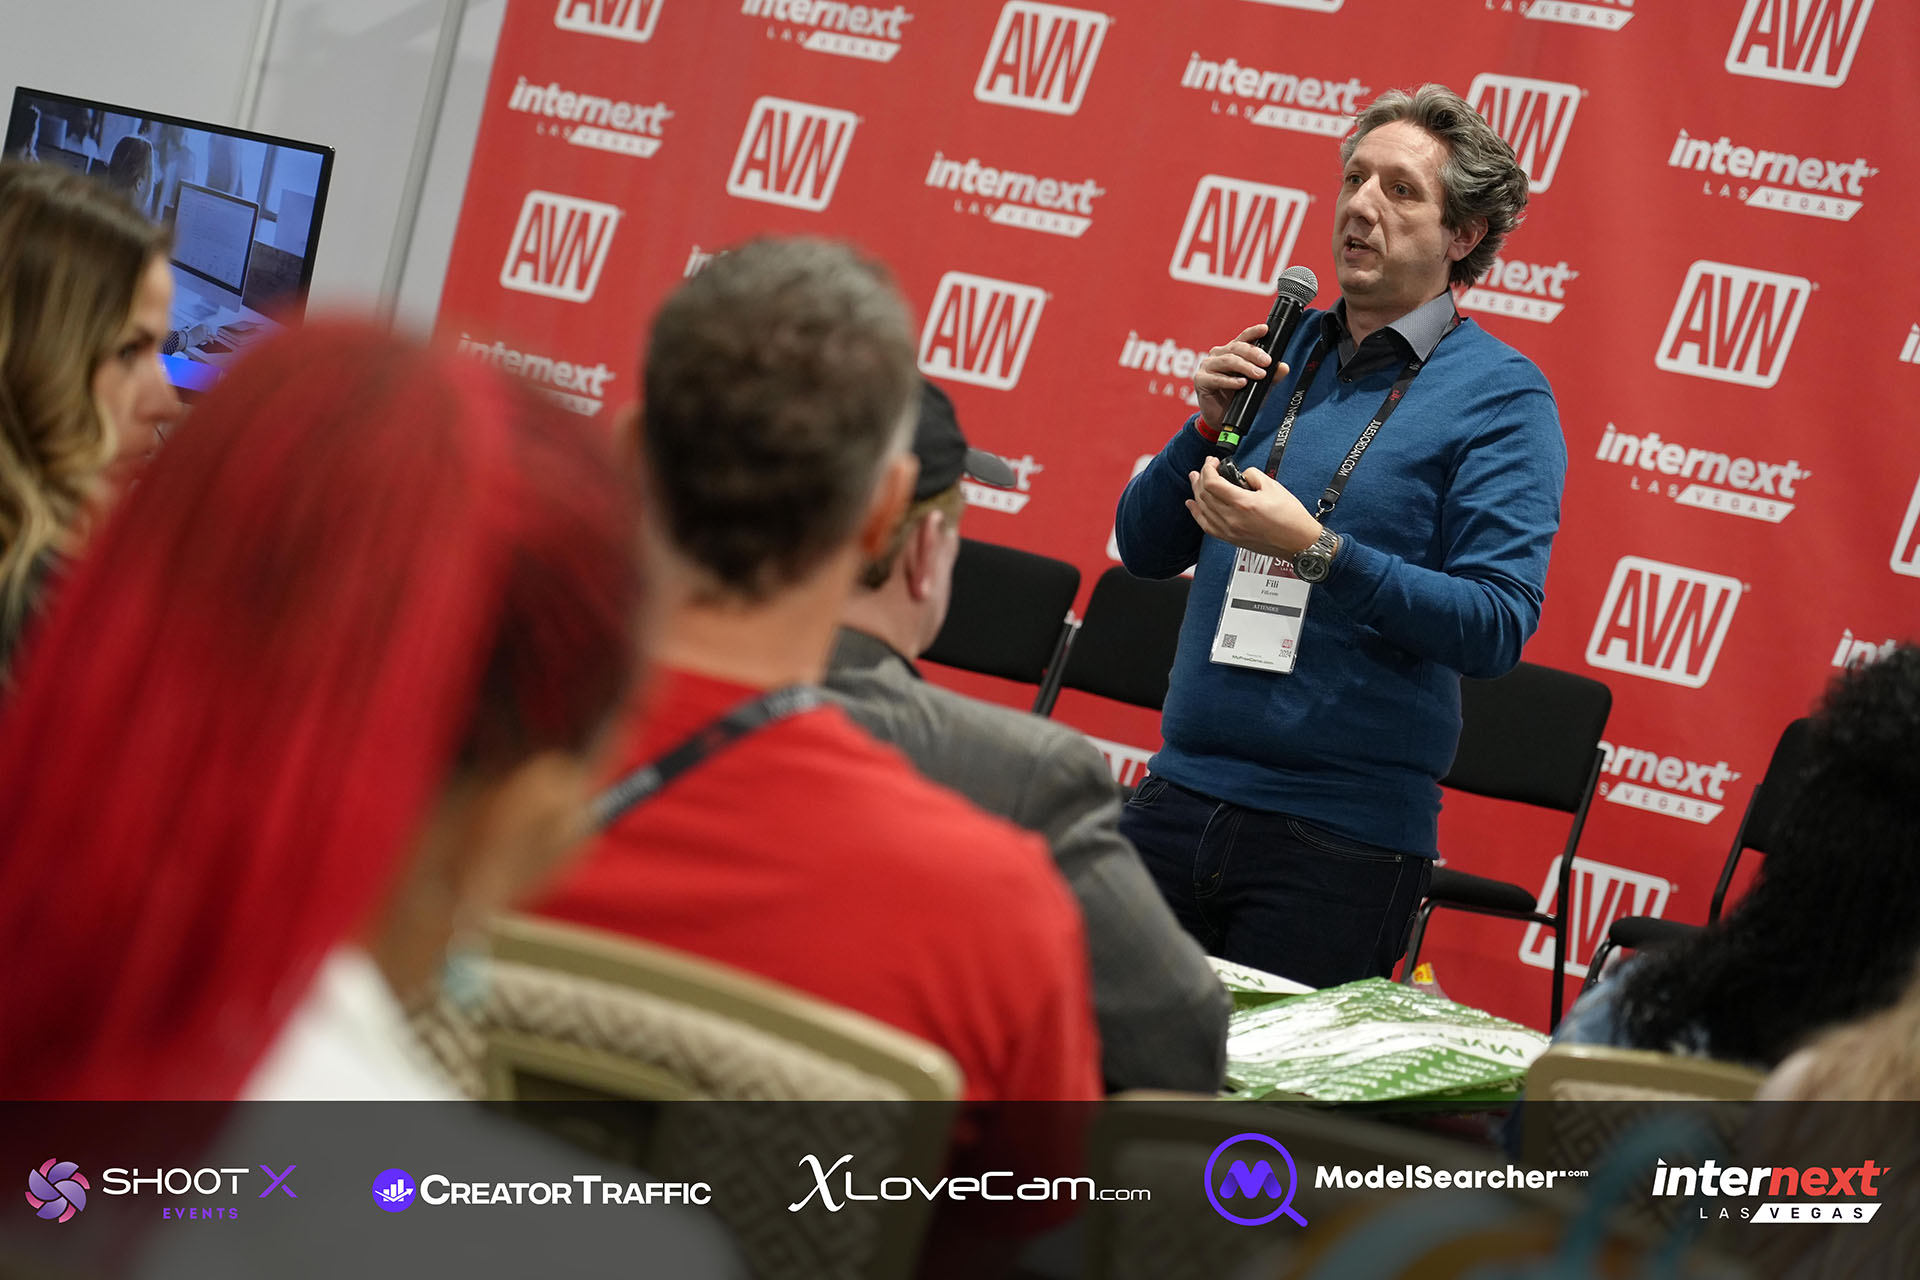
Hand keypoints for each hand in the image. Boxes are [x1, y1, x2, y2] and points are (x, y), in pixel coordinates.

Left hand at [1185, 456, 1321, 558]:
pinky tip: (1192, 505)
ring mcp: (1229, 531)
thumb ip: (1252, 476)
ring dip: (1196, 493)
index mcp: (1243, 503)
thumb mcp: (1273, 486)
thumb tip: (1241, 475)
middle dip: (1201, 478)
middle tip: (1203, 468)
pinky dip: (1196, 513)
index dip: (1208, 469)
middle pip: (1204, 495)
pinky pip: (1206, 525)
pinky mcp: (1230, 539)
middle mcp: (1232, 518)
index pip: (1212, 483)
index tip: (1212, 461)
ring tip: (1195, 480)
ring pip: (1203, 509)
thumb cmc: (1290, 517)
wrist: (1298, 542)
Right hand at [1194, 324, 1289, 432]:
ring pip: (1227, 360)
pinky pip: (1216, 378)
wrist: (1223, 420)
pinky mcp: (1201, 380)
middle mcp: (1219, 355)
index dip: (1254, 332)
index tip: (1265, 330)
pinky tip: (1242, 384)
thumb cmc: (1240, 399)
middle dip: (1253, 353)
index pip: (1243, 338)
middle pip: (1236, 347)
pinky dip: (1230, 381)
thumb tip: (1284, 367)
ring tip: (1259, 374)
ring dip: (1245, 367)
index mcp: (1232, 351)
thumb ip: (1271, 377)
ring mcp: (1208, 366)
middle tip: (1267, 362)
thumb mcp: (1260, 387)